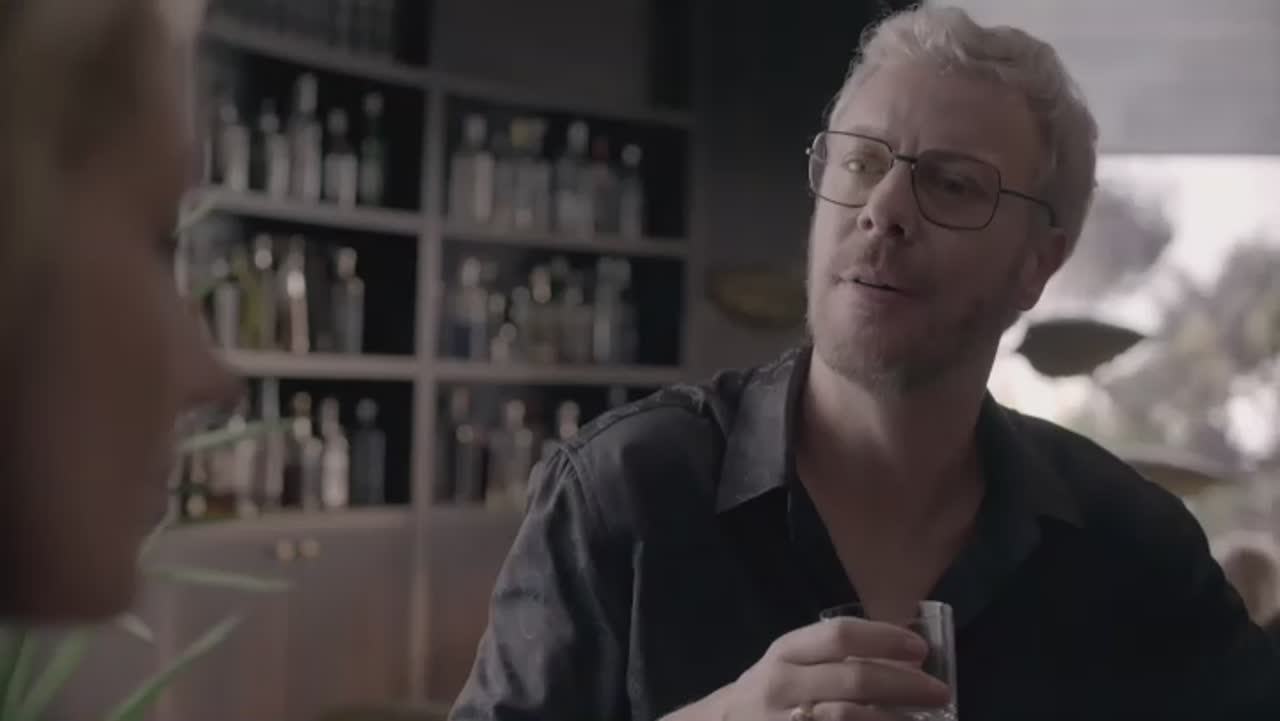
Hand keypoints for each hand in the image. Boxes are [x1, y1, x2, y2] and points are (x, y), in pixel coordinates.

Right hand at [701, 618, 951, 720]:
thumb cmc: (769, 693)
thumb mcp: (790, 664)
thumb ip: (834, 658)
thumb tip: (906, 657)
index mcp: (785, 653)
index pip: (840, 636)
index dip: (885, 638)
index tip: (921, 648)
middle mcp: (784, 686)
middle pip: (855, 679)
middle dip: (906, 684)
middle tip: (939, 690)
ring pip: (851, 718)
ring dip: (896, 719)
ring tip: (926, 719)